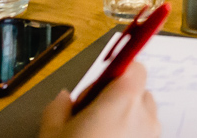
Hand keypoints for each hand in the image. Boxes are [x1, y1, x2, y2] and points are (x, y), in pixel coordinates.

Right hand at [38, 62, 158, 137]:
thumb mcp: (52, 133)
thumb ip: (58, 107)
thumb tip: (64, 98)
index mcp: (122, 100)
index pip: (135, 66)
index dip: (118, 70)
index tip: (103, 78)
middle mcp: (145, 116)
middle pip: (139, 94)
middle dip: (119, 99)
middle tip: (92, 114)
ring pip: (143, 119)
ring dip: (127, 122)